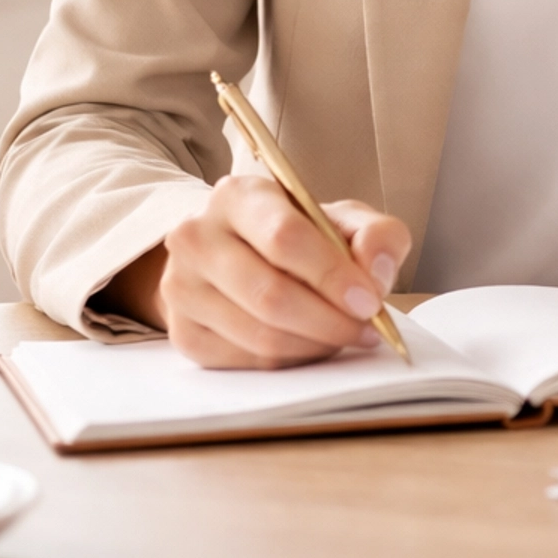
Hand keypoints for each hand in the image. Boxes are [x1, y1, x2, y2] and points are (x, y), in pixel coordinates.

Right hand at [107, 181, 412, 368]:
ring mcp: (182, 287)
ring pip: (260, 335)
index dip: (332, 274)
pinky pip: (248, 361)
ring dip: (316, 343)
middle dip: (330, 320)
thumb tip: (376, 272)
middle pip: (270, 294)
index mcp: (237, 196)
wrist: (244, 256)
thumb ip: (376, 235)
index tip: (370, 301)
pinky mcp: (183, 333)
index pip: (284, 238)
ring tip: (345, 335)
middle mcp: (196, 237)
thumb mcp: (344, 221)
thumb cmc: (301, 236)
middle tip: (366, 329)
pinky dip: (291, 359)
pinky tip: (310, 343)